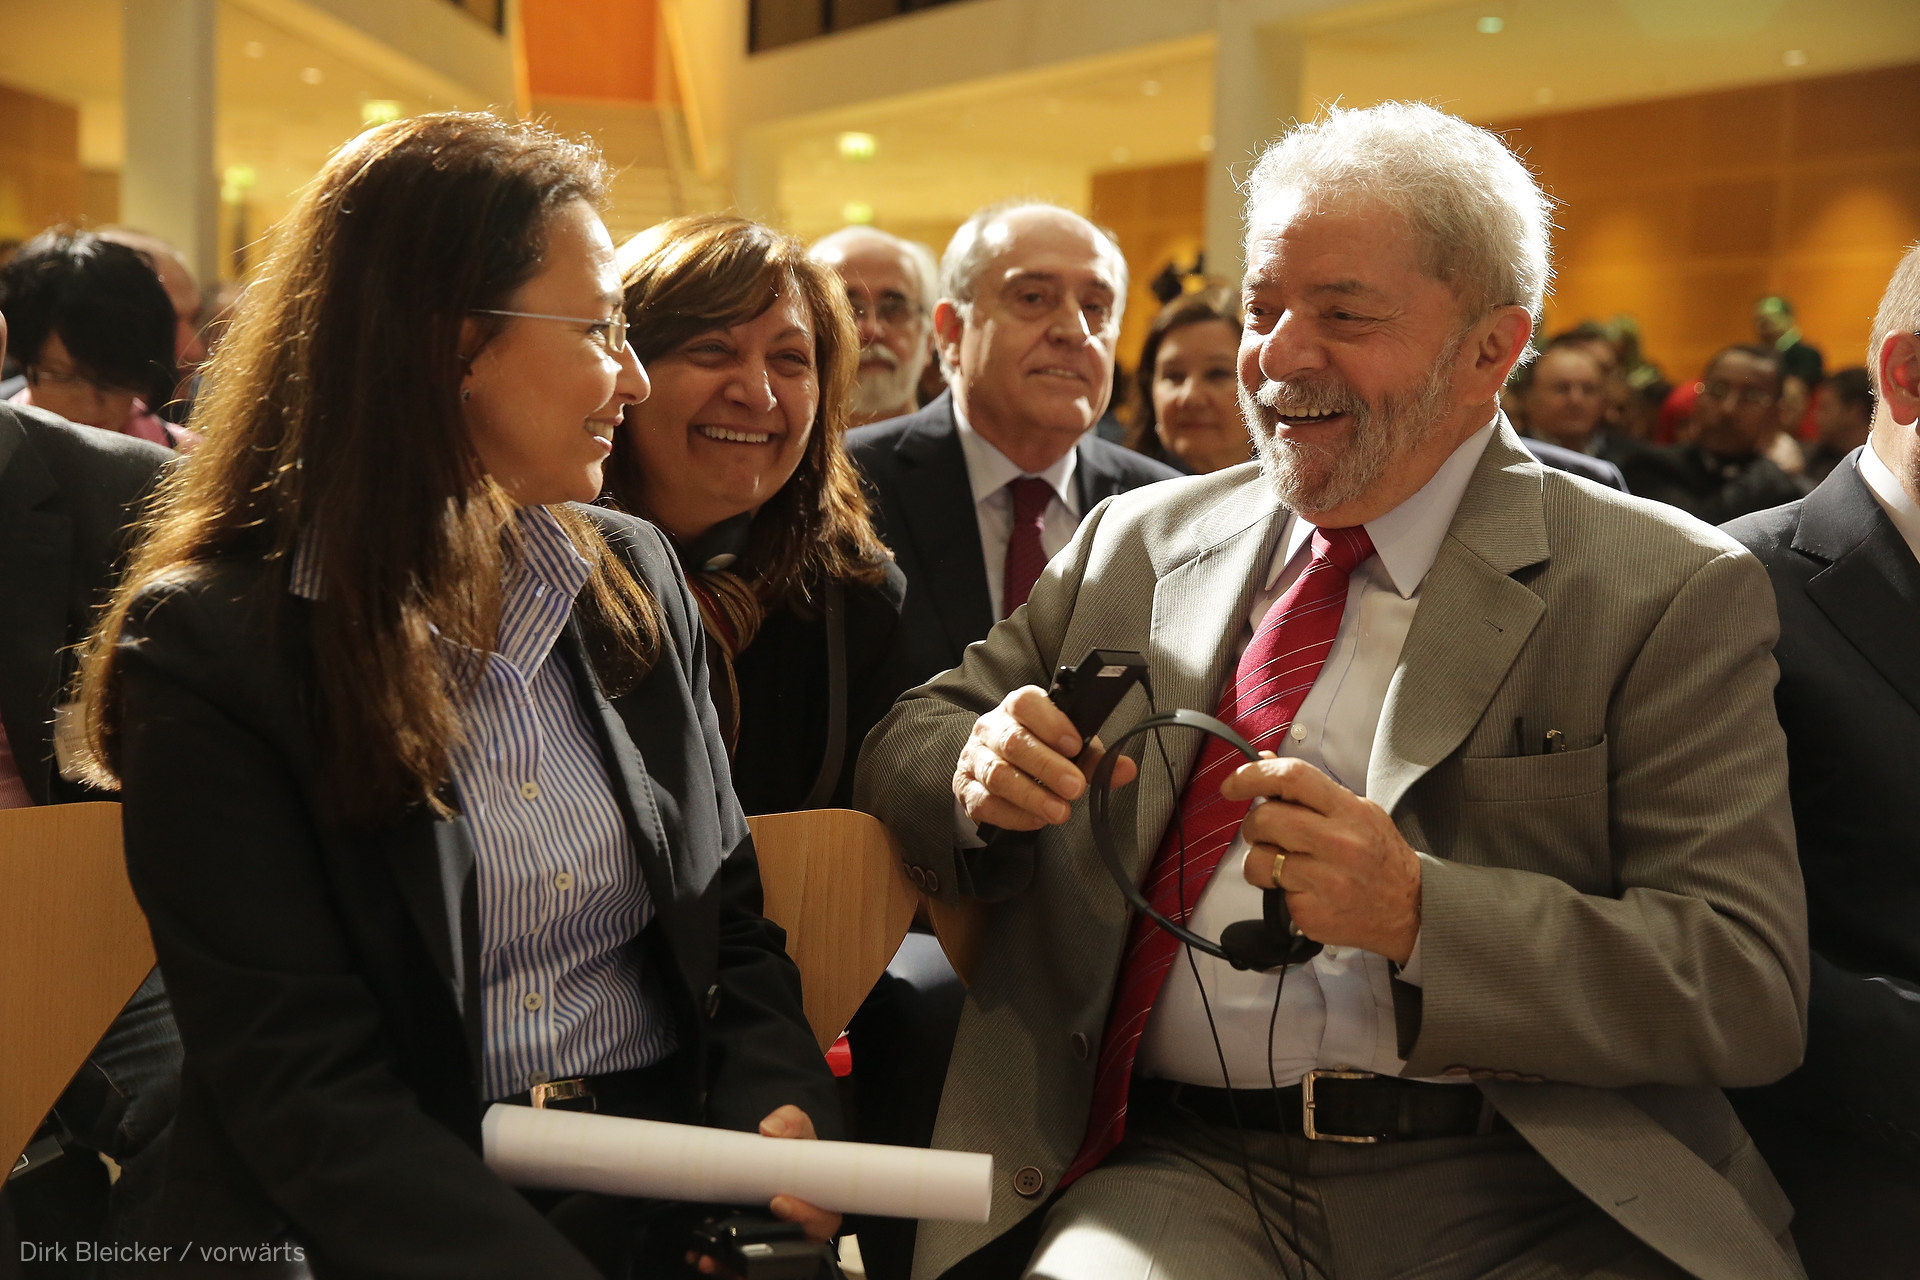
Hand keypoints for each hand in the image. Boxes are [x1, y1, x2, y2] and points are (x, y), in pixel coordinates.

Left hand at [686, 1106, 839, 1275]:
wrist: (770, 1163)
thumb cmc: (793, 1152)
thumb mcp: (798, 1130)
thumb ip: (790, 1123)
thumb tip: (771, 1129)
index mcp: (821, 1205)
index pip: (823, 1221)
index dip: (805, 1216)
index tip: (778, 1201)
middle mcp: (802, 1231)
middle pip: (792, 1251)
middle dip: (764, 1247)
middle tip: (734, 1233)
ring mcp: (777, 1243)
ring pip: (763, 1265)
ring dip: (734, 1264)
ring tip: (708, 1256)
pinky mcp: (755, 1251)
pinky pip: (741, 1268)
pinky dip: (721, 1266)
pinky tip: (701, 1257)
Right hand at [951, 685, 1137, 830]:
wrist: (994, 762)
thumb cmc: (1038, 748)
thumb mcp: (1068, 747)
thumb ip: (1096, 758)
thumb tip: (1126, 769)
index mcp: (1017, 707)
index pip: (1026, 703)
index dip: (1051, 723)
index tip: (1075, 745)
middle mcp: (991, 727)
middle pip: (1014, 742)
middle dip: (1047, 767)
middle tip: (1075, 787)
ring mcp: (975, 757)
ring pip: (997, 775)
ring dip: (1031, 796)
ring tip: (1059, 812)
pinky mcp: (965, 788)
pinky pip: (985, 803)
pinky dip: (1013, 815)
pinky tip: (1036, 820)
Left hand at [1226, 756, 1421, 963]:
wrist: (1410, 907)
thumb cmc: (1378, 855)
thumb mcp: (1356, 810)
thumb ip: (1310, 789)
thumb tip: (1263, 759)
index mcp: (1346, 810)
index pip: (1291, 777)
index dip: (1253, 774)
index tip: (1233, 784)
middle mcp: (1337, 843)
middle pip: (1265, 819)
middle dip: (1254, 824)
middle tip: (1266, 833)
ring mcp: (1324, 880)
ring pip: (1258, 860)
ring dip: (1260, 860)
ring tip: (1283, 864)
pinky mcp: (1312, 912)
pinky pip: (1273, 894)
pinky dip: (1280, 891)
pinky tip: (1304, 889)